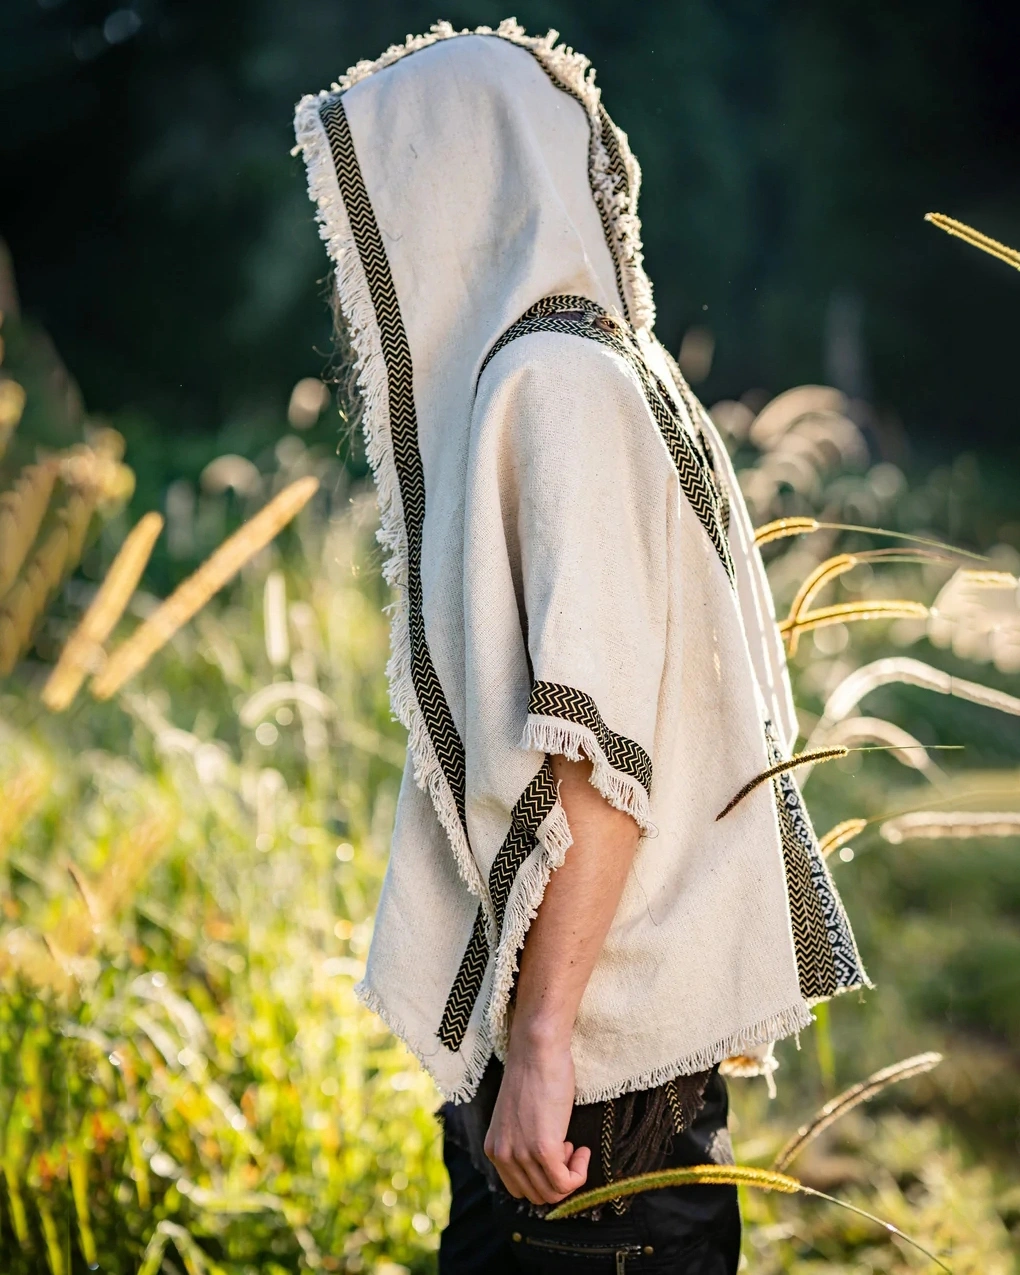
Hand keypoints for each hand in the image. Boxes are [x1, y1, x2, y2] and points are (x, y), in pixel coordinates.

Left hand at [483, 1033, 590, 1204]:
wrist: (537, 1049)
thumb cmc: (534, 1074)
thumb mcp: (518, 1118)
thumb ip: (522, 1144)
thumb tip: (547, 1168)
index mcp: (494, 1149)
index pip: (520, 1190)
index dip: (544, 1177)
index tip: (558, 1152)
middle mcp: (502, 1155)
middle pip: (536, 1196)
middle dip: (558, 1178)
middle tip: (569, 1149)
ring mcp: (521, 1154)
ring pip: (552, 1193)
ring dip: (571, 1175)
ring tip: (575, 1146)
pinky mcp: (543, 1148)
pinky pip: (565, 1183)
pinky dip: (579, 1173)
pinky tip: (582, 1149)